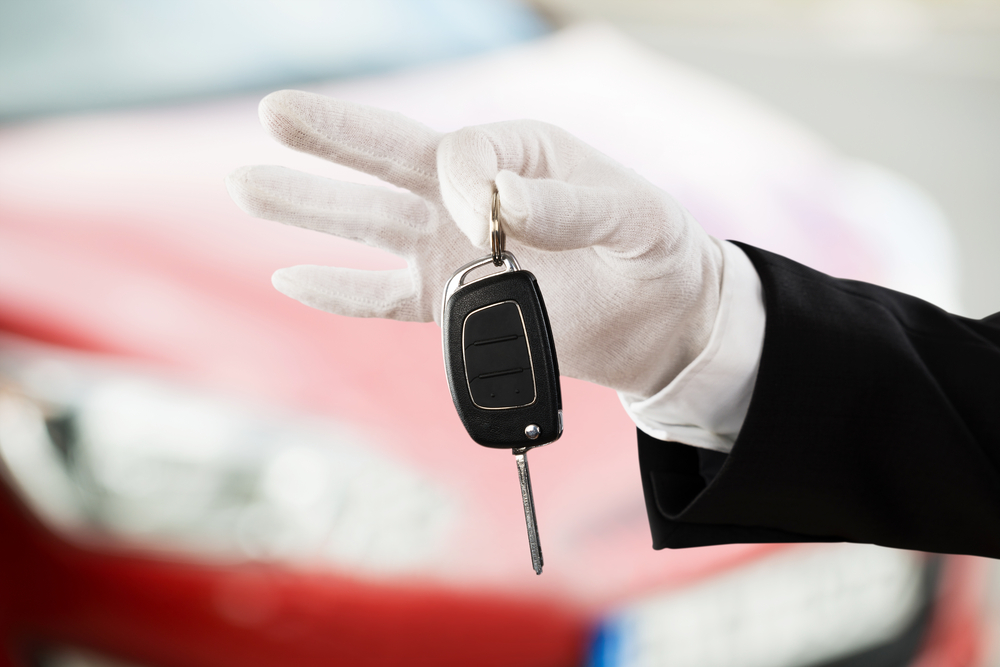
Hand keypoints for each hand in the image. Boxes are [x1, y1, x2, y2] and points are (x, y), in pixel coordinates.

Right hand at [226, 90, 722, 398]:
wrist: (661, 321)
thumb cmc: (655, 251)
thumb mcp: (633, 216)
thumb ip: (570, 204)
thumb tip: (498, 201)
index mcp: (517, 156)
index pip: (459, 154)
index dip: (464, 185)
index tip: (494, 224)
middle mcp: (473, 198)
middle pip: (388, 162)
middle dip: (331, 138)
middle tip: (272, 114)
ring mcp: (454, 252)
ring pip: (367, 225)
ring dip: (307, 207)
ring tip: (246, 184)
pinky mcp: (451, 306)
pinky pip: (382, 298)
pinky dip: (338, 292)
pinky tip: (290, 276)